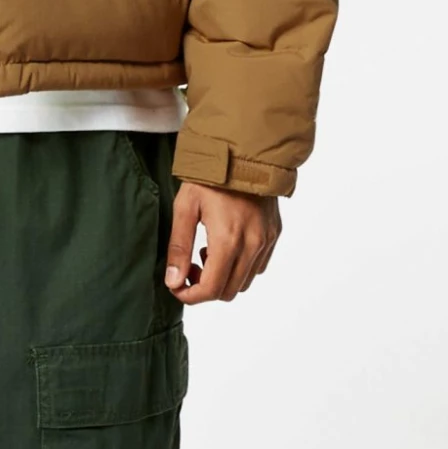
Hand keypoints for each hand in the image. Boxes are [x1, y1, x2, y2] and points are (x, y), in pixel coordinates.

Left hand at [164, 180, 279, 302]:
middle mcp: (252, 245)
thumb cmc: (211, 177)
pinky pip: (258, 267)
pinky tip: (227, 246)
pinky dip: (240, 268)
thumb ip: (179, 248)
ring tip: (207, 252)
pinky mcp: (274, 234)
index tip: (176, 287)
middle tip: (190, 267)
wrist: (245, 152)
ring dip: (223, 278)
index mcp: (228, 240)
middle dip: (205, 288)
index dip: (190, 296)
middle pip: (228, 291)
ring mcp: (266, 240)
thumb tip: (173, 282)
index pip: (211, 289)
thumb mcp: (185, 207)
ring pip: (244, 282)